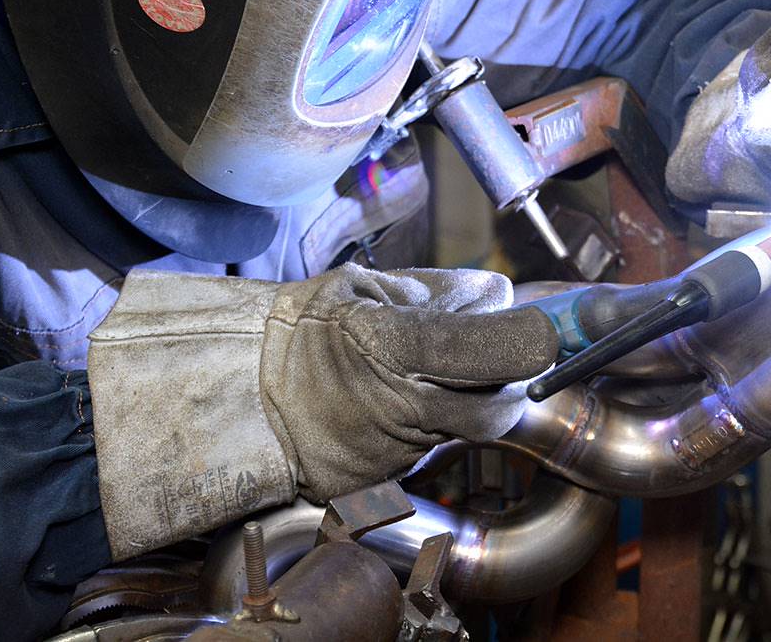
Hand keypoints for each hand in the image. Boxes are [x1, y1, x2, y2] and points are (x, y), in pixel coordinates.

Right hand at [88, 264, 557, 557]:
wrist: (231, 394)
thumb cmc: (295, 330)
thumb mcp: (361, 287)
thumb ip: (436, 294)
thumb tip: (499, 296)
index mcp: (395, 346)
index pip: (498, 348)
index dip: (528, 337)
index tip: (539, 325)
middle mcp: (401, 407)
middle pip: (501, 408)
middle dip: (509, 380)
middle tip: (496, 352)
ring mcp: (392, 453)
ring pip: (470, 435)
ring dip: (473, 403)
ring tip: (436, 375)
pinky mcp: (379, 483)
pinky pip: (433, 455)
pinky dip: (433, 429)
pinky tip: (403, 405)